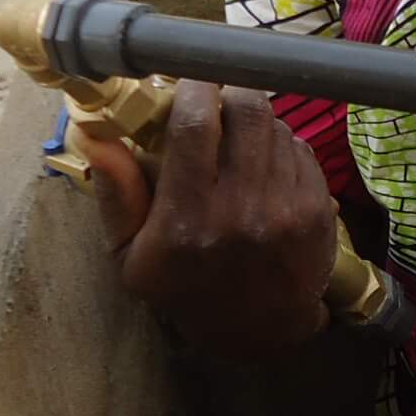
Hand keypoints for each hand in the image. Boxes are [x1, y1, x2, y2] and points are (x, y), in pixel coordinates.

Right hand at [78, 80, 336, 357]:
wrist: (260, 332)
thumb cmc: (187, 290)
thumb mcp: (131, 256)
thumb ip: (115, 195)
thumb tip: (97, 136)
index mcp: (189, 217)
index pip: (196, 125)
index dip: (194, 90)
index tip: (189, 83)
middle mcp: (243, 208)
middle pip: (248, 111)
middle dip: (231, 93)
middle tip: (218, 102)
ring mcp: (287, 207)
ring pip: (277, 127)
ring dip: (257, 121)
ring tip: (239, 138)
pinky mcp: (318, 209)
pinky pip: (301, 150)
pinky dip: (281, 146)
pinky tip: (265, 165)